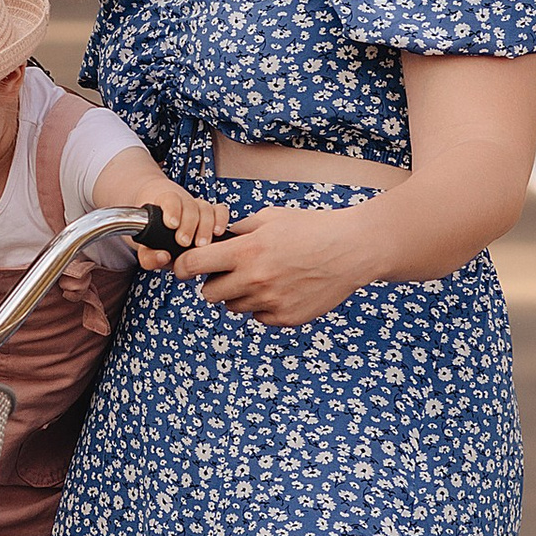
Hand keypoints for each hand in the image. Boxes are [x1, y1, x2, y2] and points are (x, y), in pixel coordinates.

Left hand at [129, 169, 229, 253]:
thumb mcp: (145, 248)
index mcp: (162, 205)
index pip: (170, 199)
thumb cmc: (152, 238)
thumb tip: (163, 257)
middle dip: (188, 225)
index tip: (171, 225)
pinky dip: (221, 220)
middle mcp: (182, 204)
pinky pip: (220, 211)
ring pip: (206, 209)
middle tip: (183, 242)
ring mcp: (198, 208)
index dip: (172, 210)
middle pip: (190, 206)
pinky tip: (218, 233)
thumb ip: (148, 255)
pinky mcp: (212, 215)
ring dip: (205, 227)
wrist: (159, 227)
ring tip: (201, 244)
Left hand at [171, 199, 378, 328]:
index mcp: (247, 250)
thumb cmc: (312, 228)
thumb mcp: (271, 218)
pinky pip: (259, 317)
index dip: (182, 266)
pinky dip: (263, 306)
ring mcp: (271, 302)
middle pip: (208, 294)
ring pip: (234, 307)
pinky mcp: (286, 318)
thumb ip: (239, 230)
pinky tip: (281, 288)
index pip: (193, 265)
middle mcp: (255, 279)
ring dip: (239, 295)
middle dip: (212, 283)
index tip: (182, 267)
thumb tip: (214, 237)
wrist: (352, 250)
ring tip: (263, 277)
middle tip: (228, 273)